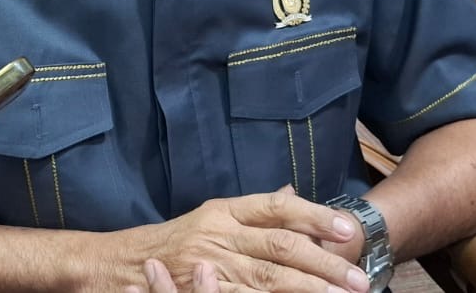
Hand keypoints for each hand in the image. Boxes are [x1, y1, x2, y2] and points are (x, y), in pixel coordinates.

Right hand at [117, 187, 367, 292]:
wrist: (116, 267)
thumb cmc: (169, 243)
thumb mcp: (209, 217)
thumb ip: (252, 210)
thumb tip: (291, 192)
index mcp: (223, 210)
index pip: (276, 207)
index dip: (314, 215)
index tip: (348, 228)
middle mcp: (218, 234)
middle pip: (280, 245)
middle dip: (324, 262)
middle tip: (359, 278)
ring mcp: (209, 267)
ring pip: (268, 279)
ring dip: (309, 290)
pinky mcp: (200, 292)